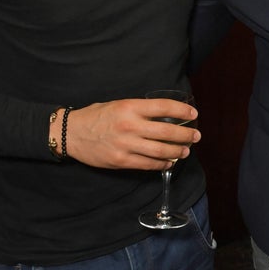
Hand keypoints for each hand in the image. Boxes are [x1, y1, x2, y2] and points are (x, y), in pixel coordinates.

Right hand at [65, 98, 199, 170]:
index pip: (164, 107)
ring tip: (186, 150)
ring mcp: (126, 145)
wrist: (72, 133)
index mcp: (130, 107)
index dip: (183, 110)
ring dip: (178, 151)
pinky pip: (148, 164)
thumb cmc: (97, 116)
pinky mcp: (121, 161)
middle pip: (167, 131)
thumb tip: (167, 114)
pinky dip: (162, 164)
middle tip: (196, 136)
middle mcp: (130, 126)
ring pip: (161, 151)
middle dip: (186, 134)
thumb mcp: (119, 104)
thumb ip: (141, 109)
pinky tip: (169, 162)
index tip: (193, 113)